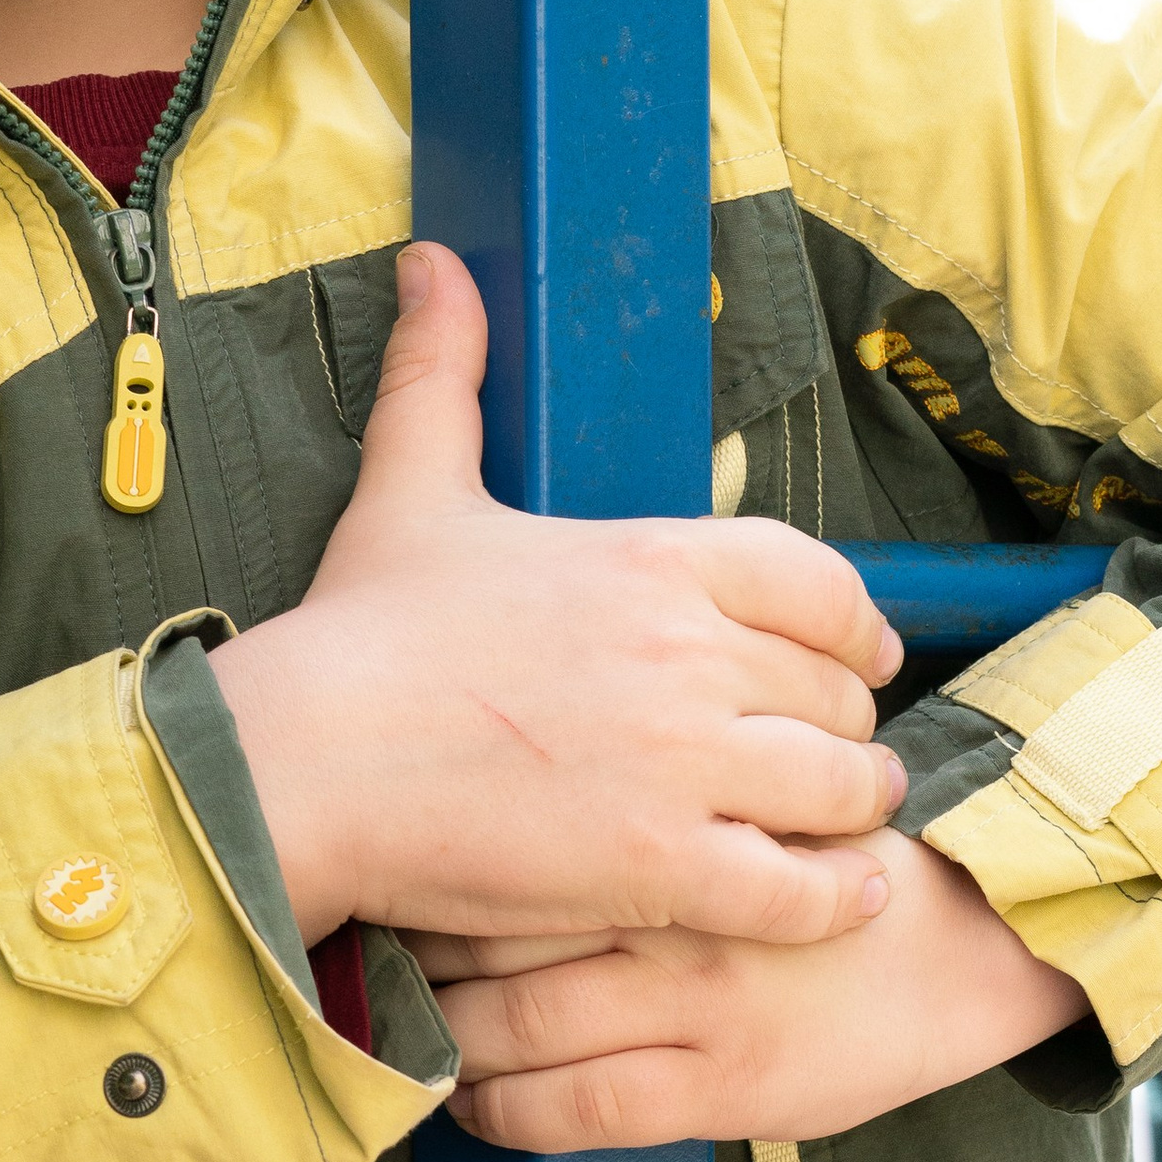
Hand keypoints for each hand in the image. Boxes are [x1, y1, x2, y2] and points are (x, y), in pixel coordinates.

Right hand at [208, 242, 906, 947]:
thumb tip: (431, 261)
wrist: (298, 761)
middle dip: (842, 725)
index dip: (857, 626)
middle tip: (828, 755)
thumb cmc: (358, 633)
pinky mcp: (663, 868)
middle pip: (838, 692)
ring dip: (854, 809)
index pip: (822, 584)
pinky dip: (833, 900)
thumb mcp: (411, 485)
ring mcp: (684, 765)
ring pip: (841, 788)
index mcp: (655, 560)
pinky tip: (837, 897)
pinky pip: (801, 892)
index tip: (864, 656)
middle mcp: (690, 654)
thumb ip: (445, 373)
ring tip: (841, 828)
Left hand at [419, 828, 1087, 1151]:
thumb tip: (510, 781)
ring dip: (447, 1032)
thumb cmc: (838, 856)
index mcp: (680, 819)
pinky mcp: (721, 1086)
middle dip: (421, 940)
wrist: (968, 944)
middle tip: (379, 945)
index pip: (518, 828)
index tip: (393, 860)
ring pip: (517, 1020)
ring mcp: (696, 1000)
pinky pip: (575, 1108)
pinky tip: (473, 1104)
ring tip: (419, 1028)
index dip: (437, 851)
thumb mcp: (750, 783)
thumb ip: (649, 781)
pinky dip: (501, 1112)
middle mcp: (676, 906)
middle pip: (498, 917)